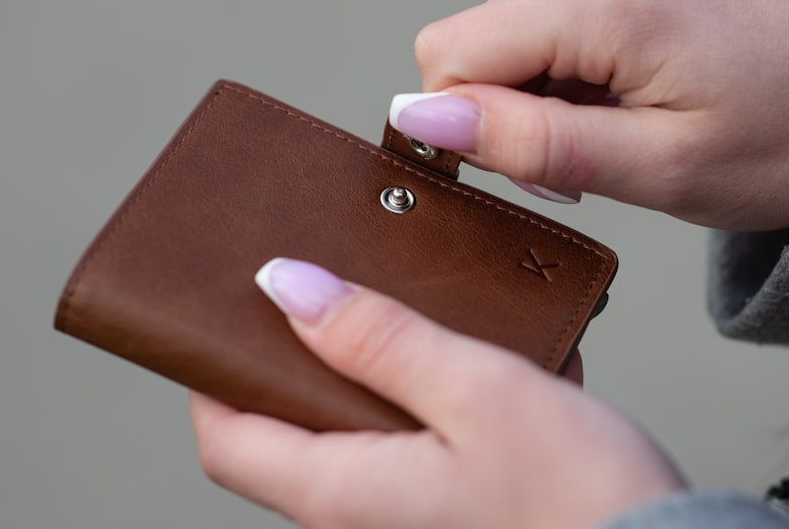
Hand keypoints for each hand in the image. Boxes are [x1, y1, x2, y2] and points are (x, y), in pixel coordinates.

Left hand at [191, 258, 685, 528]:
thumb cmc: (578, 503)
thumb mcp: (477, 393)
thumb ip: (380, 340)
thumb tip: (289, 287)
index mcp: (344, 489)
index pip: (226, 437)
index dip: (210, 369)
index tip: (227, 307)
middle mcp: (363, 510)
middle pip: (287, 426)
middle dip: (300, 351)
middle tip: (326, 283)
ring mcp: (409, 508)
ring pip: (358, 424)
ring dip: (377, 362)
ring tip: (416, 307)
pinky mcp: (454, 500)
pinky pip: (417, 433)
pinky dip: (435, 387)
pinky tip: (483, 353)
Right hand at [391, 0, 788, 230]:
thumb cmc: (784, 138)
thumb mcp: (657, 168)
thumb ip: (532, 144)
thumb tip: (422, 121)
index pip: (449, 56)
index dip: (467, 130)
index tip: (541, 171)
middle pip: (465, 43)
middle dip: (501, 115)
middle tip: (585, 158)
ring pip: (495, 37)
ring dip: (532, 98)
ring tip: (612, 129)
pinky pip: (535, 23)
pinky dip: (558, 75)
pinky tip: (617, 99)